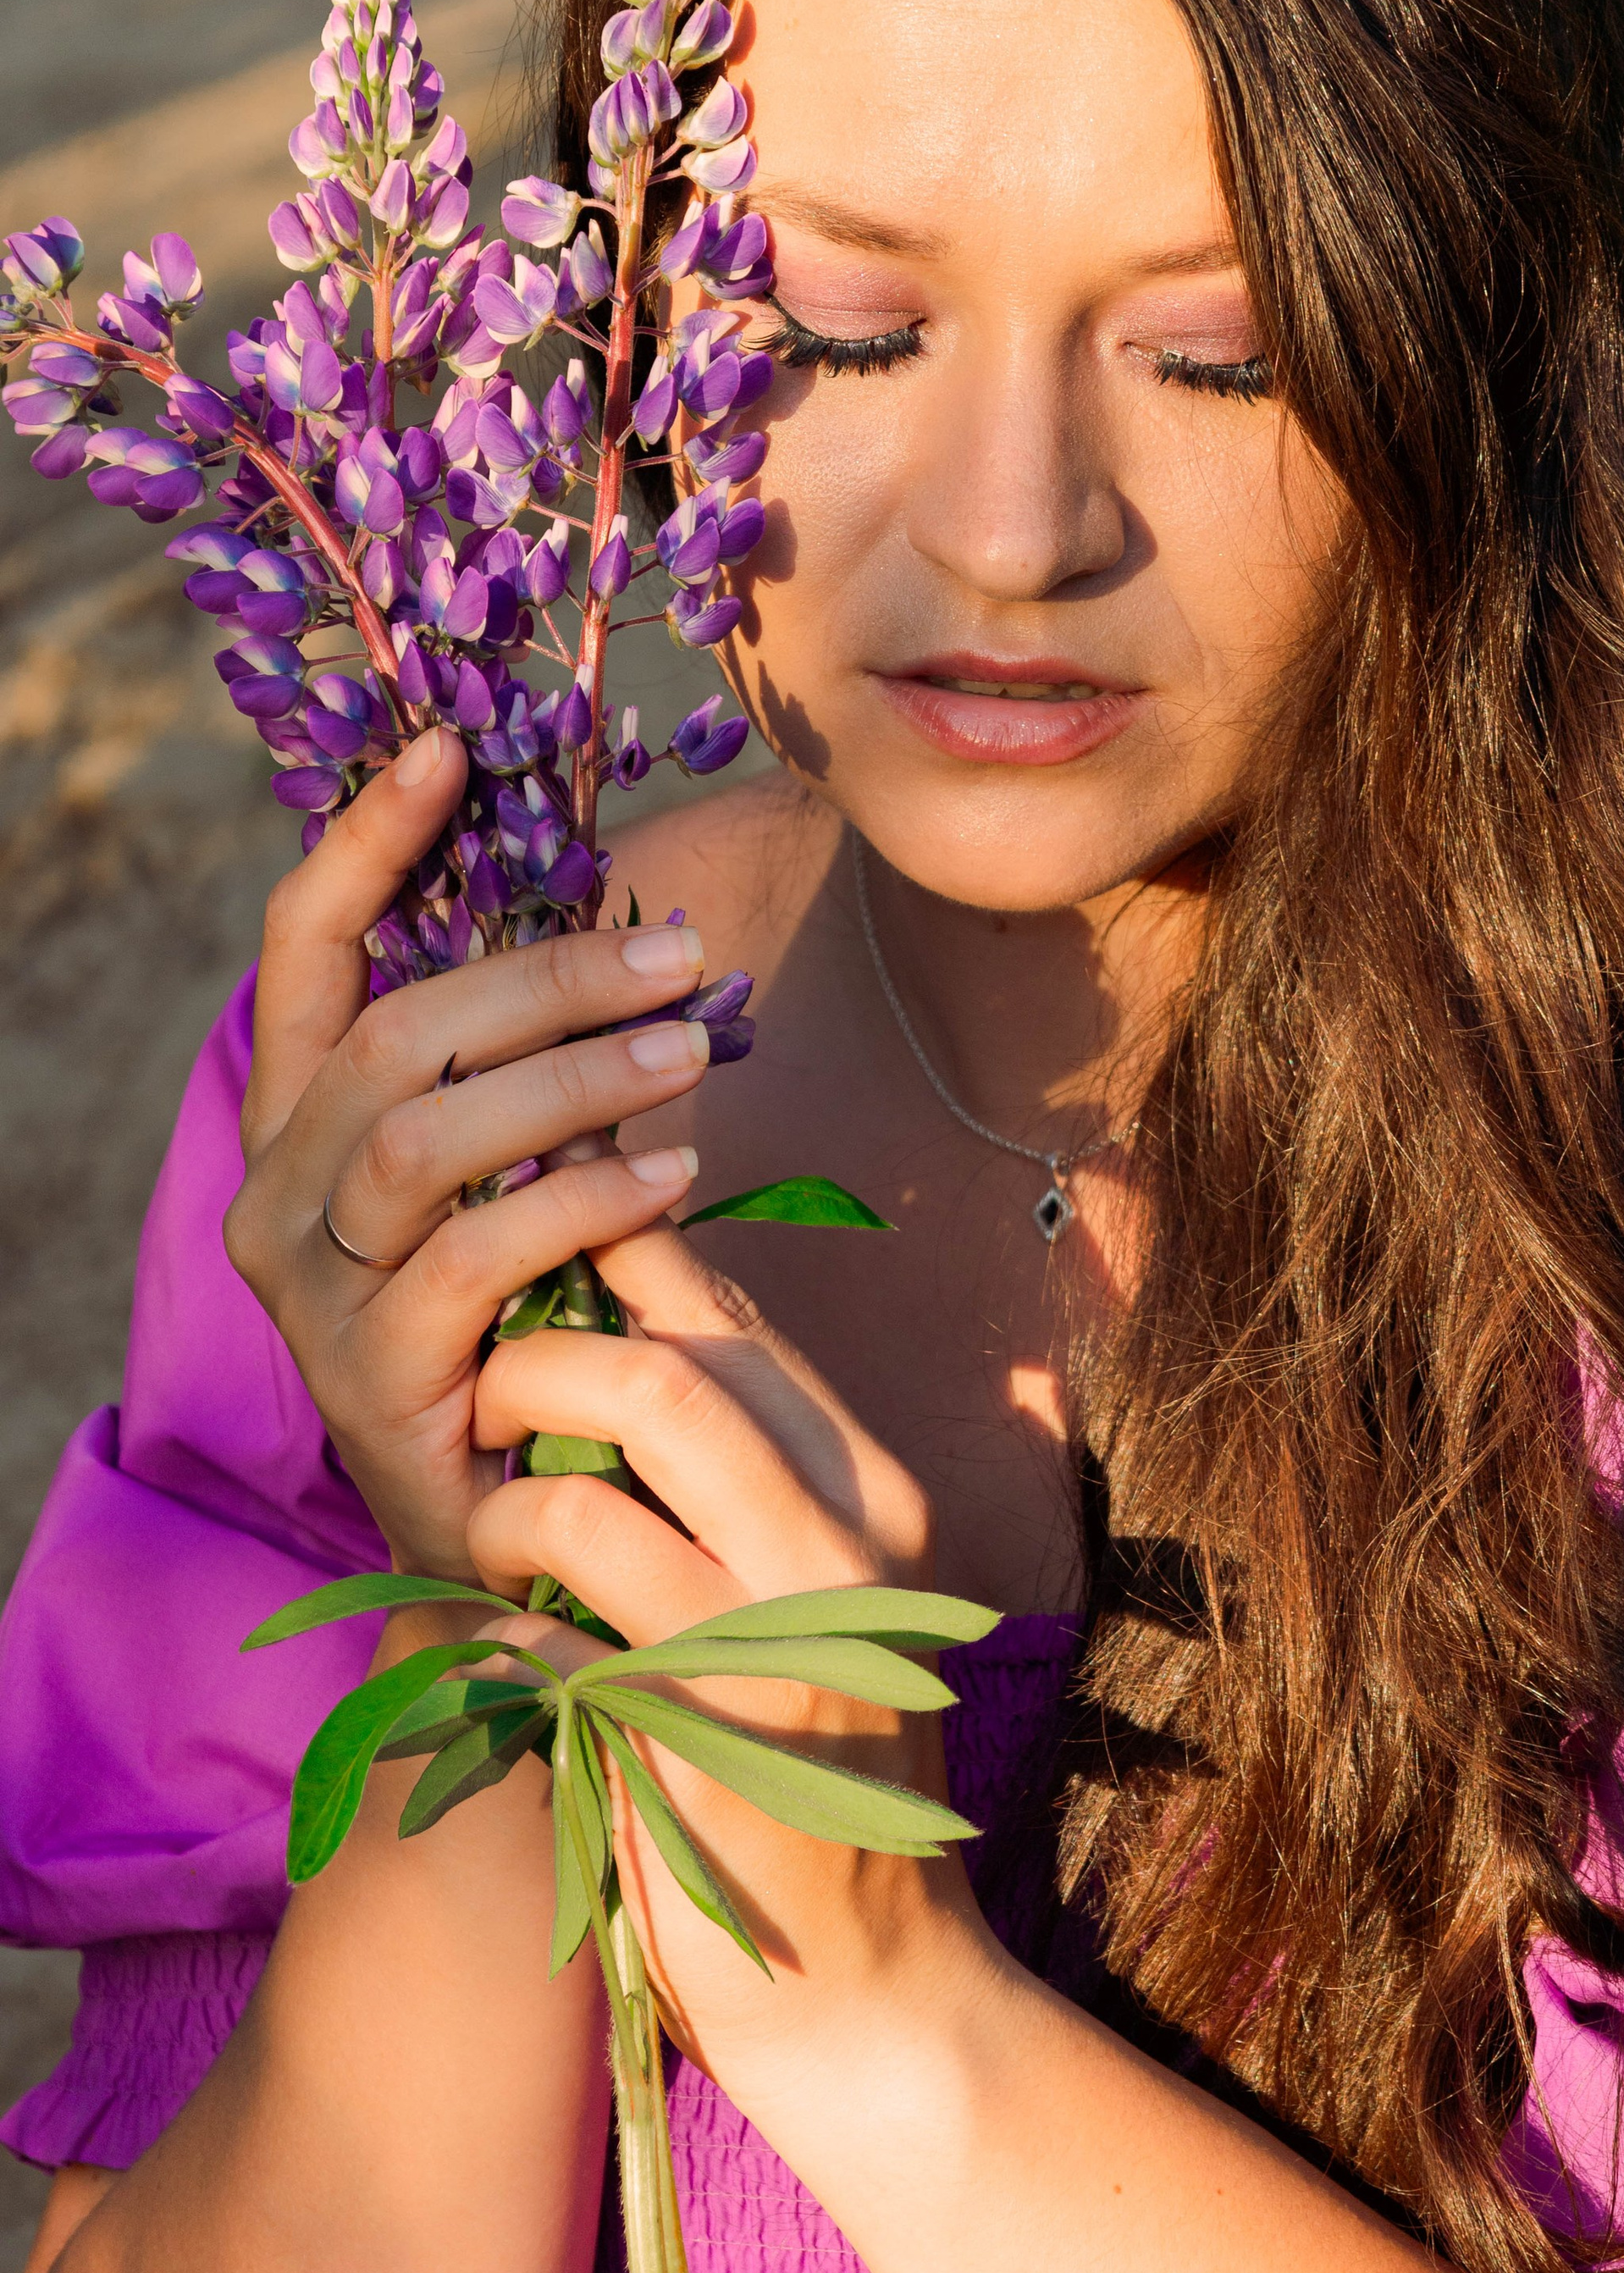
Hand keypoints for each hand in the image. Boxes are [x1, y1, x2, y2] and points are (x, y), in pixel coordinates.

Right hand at [225, 726, 723, 1577]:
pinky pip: (473, 1256)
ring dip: (574, 1077)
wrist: (507, 1522)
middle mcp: (278, 1192)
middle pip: (392, 1033)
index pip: (303, 950)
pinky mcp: (368, 1374)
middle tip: (685, 956)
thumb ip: (528, 1067)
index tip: (448, 750)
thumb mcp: (518, 1170)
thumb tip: (630, 927)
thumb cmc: (528, 1315)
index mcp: (300, 1119)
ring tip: (695, 1048)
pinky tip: (675, 1169)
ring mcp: (311, 1289)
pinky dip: (583, 1199)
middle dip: (544, 975)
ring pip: (424, 1137)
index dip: (367, 845)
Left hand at [466, 1226, 980, 2088]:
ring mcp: (777, 1654)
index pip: (734, 1321)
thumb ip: (745, 1469)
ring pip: (589, 1498)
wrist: (872, 1989)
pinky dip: (494, 1641)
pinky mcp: (699, 1756)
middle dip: (535, 1365)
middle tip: (487, 1410)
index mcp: (874, 1493)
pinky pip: (542, 1650)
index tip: (533, 1247)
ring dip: (500, 1508)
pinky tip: (503, 1665)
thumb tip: (620, 1319)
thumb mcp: (815, 1593)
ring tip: (489, 1544)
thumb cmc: (815, 1769)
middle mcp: (846, 1552)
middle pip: (660, 1373)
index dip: (617, 1256)